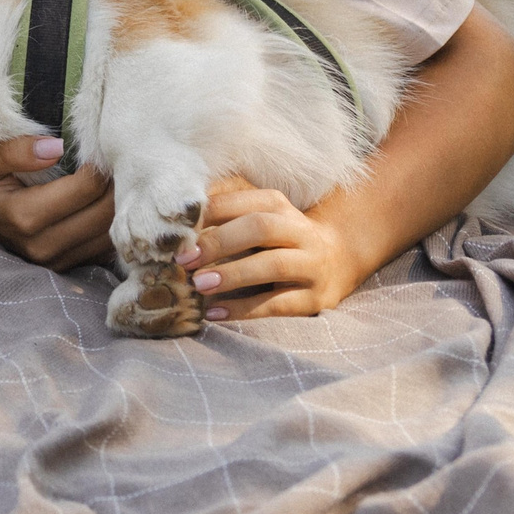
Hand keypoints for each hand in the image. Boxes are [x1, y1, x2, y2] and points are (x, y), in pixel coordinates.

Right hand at [0, 135, 115, 270]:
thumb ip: (14, 151)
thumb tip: (55, 146)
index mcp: (22, 216)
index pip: (86, 189)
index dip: (99, 165)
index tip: (96, 148)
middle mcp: (41, 245)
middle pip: (104, 214)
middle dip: (114, 186)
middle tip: (112, 162)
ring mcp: (53, 261)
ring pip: (108, 234)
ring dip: (116, 206)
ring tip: (110, 180)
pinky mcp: (63, 266)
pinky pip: (102, 248)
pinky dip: (108, 225)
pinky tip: (102, 203)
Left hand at [180, 178, 366, 321]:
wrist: (336, 260)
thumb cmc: (277, 237)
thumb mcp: (255, 216)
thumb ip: (222, 212)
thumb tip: (176, 215)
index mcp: (278, 204)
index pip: (242, 201)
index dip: (209, 214)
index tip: (178, 232)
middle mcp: (299, 231)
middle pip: (260, 228)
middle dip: (219, 243)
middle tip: (184, 260)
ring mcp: (312, 265)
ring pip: (274, 265)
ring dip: (233, 275)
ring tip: (199, 285)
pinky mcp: (316, 298)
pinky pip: (279, 304)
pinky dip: (245, 309)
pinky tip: (215, 312)